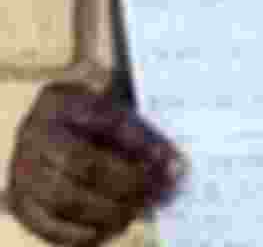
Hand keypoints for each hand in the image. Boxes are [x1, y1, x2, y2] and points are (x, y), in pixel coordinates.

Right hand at [9, 81, 182, 245]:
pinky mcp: (21, 203)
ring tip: (142, 209)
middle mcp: (33, 134)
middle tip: (161, 190)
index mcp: (59, 100)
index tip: (169, 157)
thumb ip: (141, 131)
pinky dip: (86, 232)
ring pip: (65, 198)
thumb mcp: (116, 108)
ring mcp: (22, 171)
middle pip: (81, 162)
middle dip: (127, 181)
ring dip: (111, 209)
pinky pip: (50, 226)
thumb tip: (172, 166)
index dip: (138, 141)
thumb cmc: (97, 119)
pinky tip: (116, 225)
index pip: (103, 120)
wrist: (56, 133)